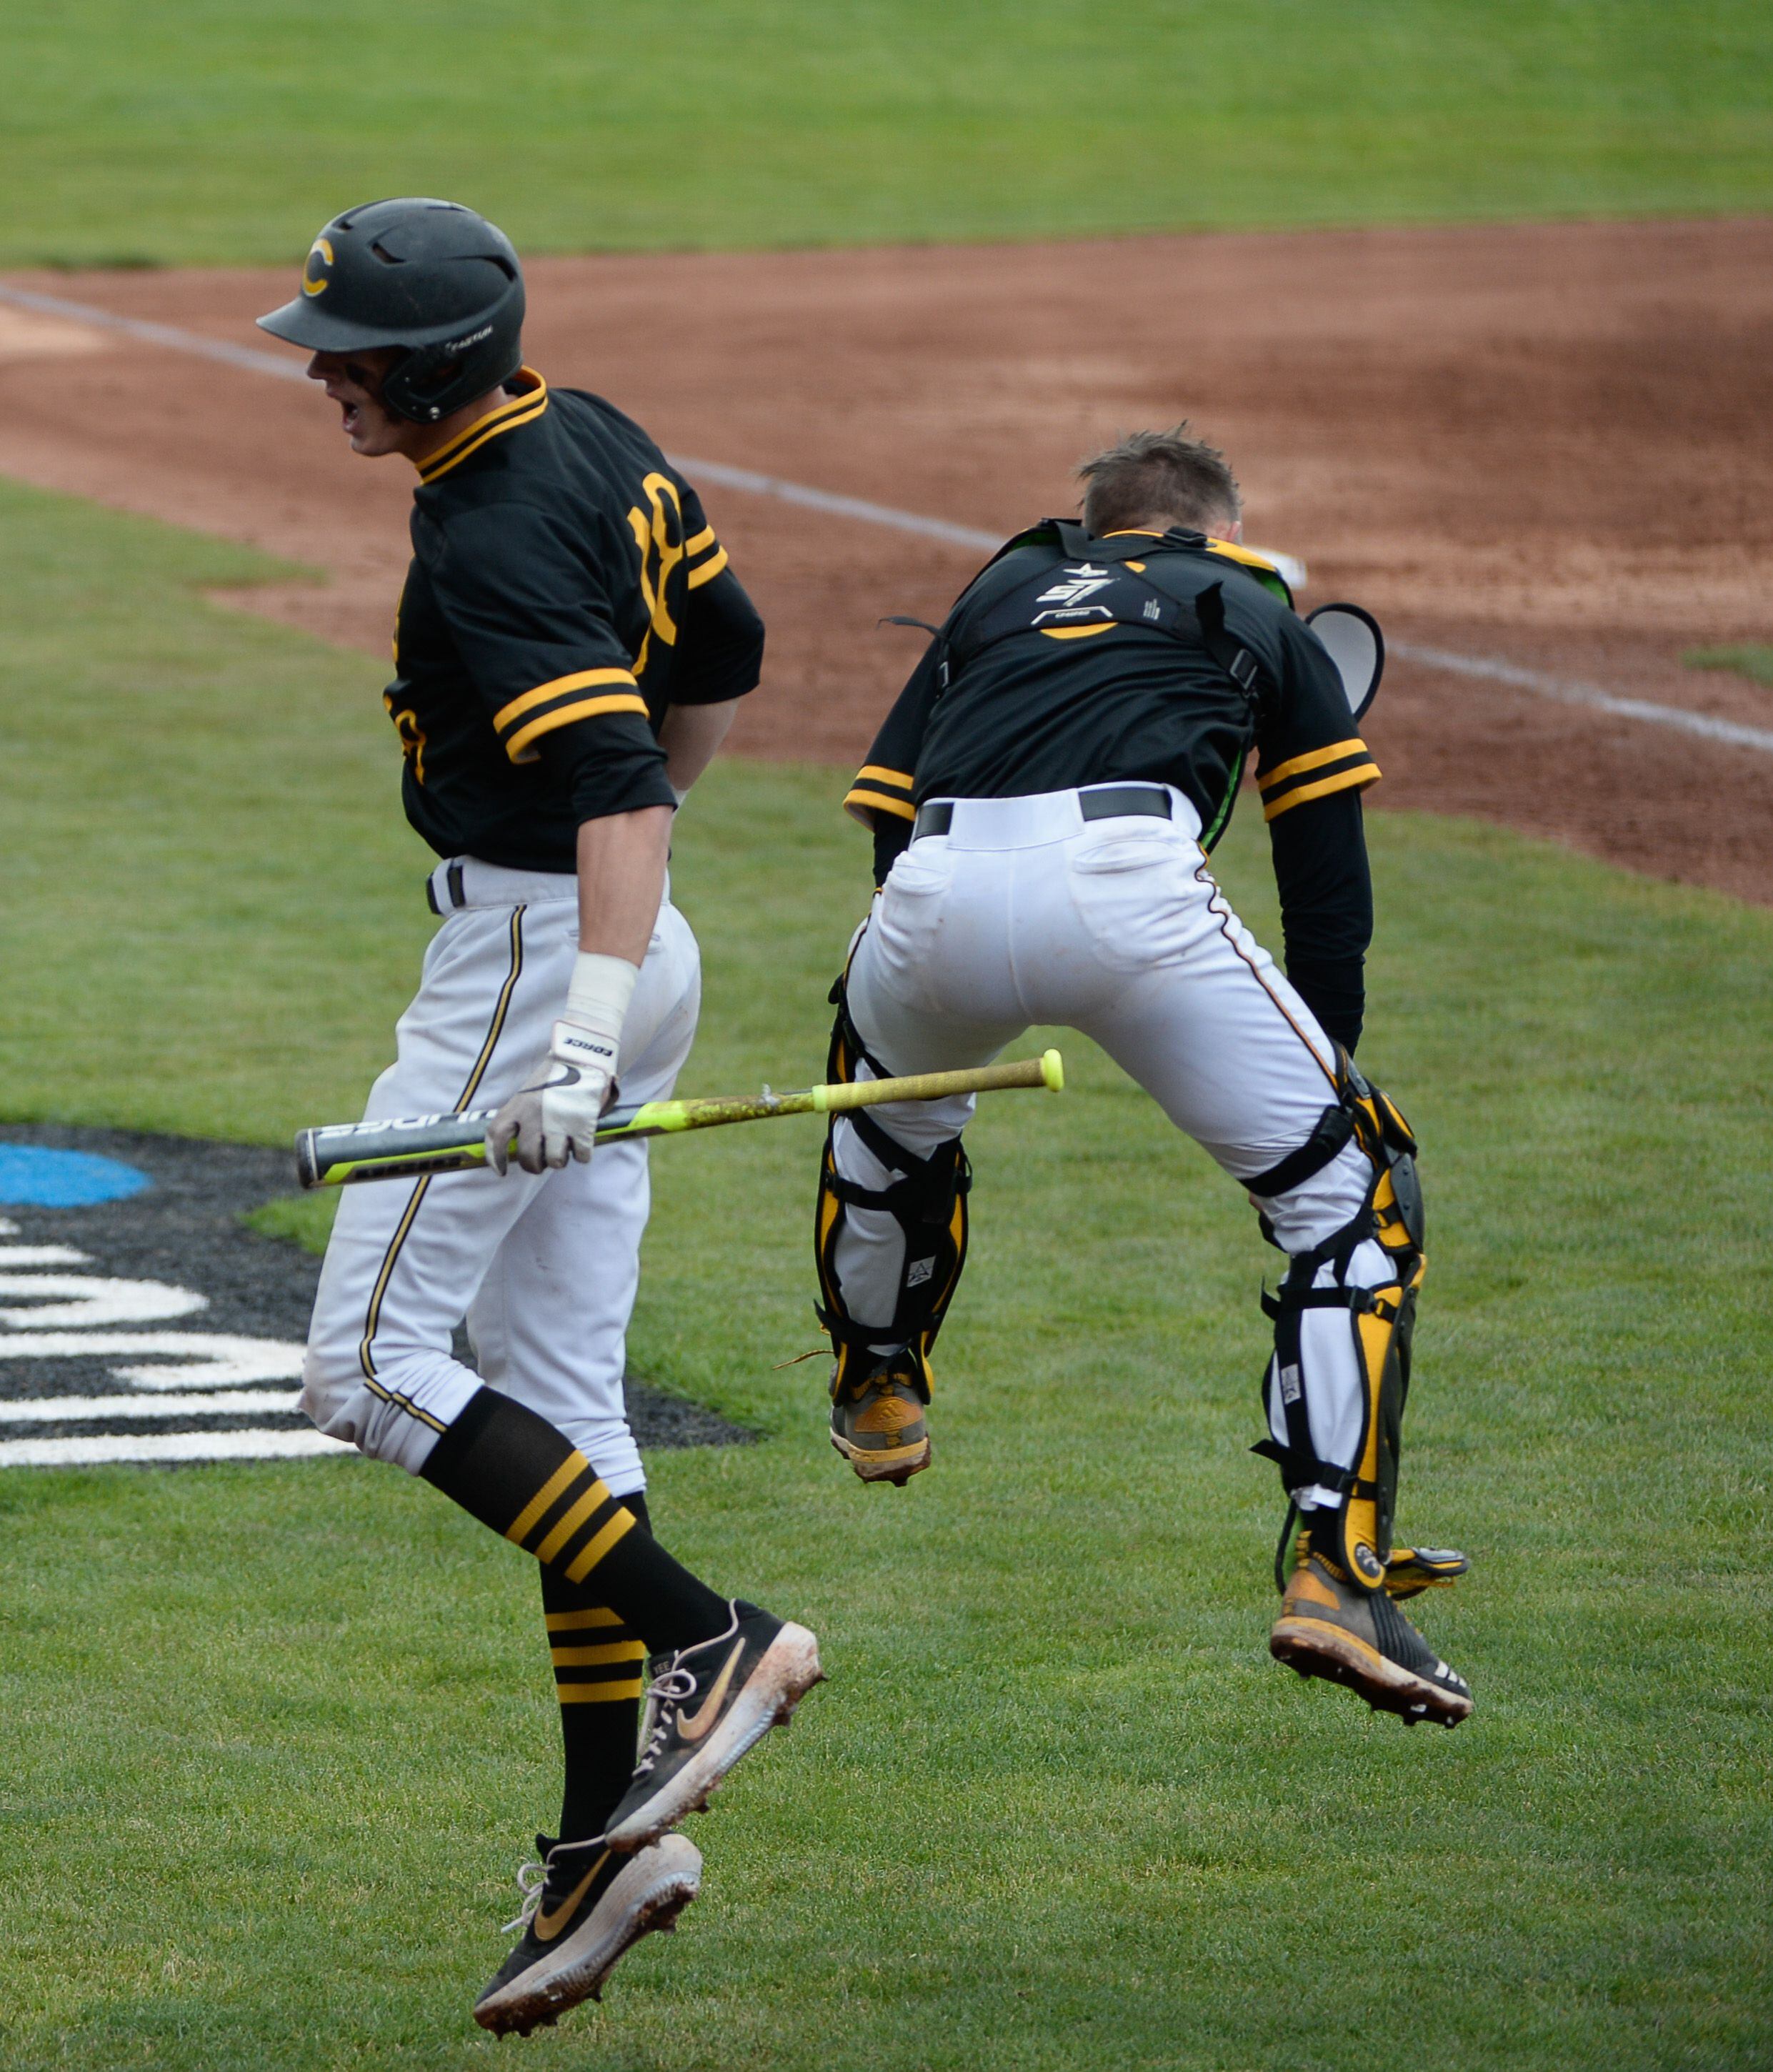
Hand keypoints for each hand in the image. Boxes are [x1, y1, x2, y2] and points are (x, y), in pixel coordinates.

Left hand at [486, 1020, 615, 1174]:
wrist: (582, 1055)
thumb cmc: (556, 1076)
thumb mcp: (529, 1092)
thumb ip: (522, 1116)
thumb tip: (523, 1146)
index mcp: (518, 1105)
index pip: (496, 1137)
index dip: (495, 1158)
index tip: (500, 1171)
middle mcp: (534, 1115)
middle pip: (527, 1157)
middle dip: (535, 1165)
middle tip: (543, 1162)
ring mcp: (558, 1122)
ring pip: (555, 1161)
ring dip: (560, 1160)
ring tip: (565, 1150)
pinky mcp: (582, 1125)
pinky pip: (580, 1155)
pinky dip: (582, 1154)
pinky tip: (582, 1146)